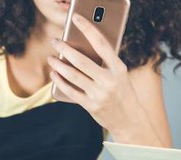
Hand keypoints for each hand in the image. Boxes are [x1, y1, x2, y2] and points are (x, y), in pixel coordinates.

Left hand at [48, 14, 144, 140]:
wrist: (129, 119)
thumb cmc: (122, 92)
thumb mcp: (120, 74)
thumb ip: (106, 63)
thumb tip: (82, 48)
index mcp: (119, 68)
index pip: (101, 43)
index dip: (88, 28)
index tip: (76, 18)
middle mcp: (109, 81)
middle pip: (82, 61)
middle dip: (65, 49)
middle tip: (55, 41)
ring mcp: (99, 94)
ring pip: (73, 76)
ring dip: (59, 65)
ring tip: (51, 58)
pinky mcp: (90, 105)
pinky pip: (70, 91)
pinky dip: (60, 81)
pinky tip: (54, 74)